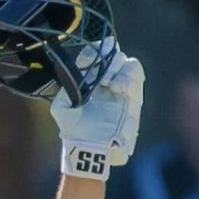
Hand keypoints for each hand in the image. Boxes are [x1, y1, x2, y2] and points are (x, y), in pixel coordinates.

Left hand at [51, 40, 143, 179]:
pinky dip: (128, 78)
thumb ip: (64, 91)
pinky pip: (137, 78)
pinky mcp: (133, 97)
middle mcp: (106, 79)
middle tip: (100, 76)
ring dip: (120, 69)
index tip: (91, 52)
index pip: (95, 55)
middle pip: (114, 55)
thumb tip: (72, 76)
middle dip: (108, 59)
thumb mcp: (62, 108)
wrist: (90, 147)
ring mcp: (121, 87)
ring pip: (129, 63)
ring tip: (110, 84)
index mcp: (89, 79)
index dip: (94, 50)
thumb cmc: (74, 129)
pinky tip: (118, 89)